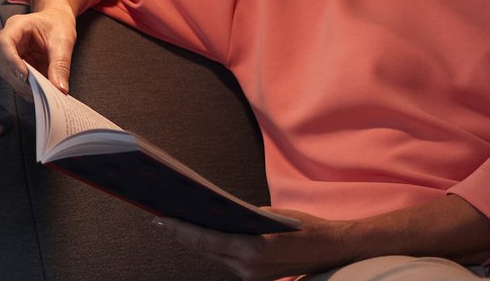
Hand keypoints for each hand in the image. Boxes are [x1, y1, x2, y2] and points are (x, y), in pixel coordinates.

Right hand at [0, 6, 77, 96]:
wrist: (57, 21)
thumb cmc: (58, 25)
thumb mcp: (63, 42)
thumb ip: (60, 64)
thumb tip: (59, 88)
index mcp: (17, 26)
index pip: (4, 43)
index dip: (11, 61)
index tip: (26, 75)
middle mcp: (8, 39)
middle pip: (4, 62)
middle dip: (20, 79)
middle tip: (40, 91)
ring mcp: (9, 53)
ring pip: (8, 74)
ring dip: (23, 86)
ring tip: (42, 93)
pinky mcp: (15, 64)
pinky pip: (16, 79)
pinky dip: (27, 87)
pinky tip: (40, 92)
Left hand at [151, 210, 353, 280]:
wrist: (330, 250)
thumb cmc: (304, 228)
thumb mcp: (271, 215)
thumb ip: (242, 218)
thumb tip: (219, 215)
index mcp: (250, 249)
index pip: (205, 239)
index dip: (179, 229)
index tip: (160, 219)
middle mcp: (247, 267)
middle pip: (205, 249)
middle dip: (183, 234)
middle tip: (162, 219)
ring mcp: (250, 276)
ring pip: (215, 256)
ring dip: (198, 242)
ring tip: (178, 225)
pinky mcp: (255, 279)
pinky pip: (228, 261)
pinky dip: (215, 248)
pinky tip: (205, 236)